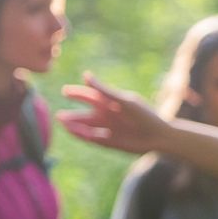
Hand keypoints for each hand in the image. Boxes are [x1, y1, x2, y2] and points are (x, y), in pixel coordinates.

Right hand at [59, 73, 173, 154]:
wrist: (158, 136)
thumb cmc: (144, 115)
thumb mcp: (124, 101)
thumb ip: (104, 91)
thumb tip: (86, 76)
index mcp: (109, 102)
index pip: (89, 96)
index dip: (76, 93)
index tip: (65, 91)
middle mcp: (106, 115)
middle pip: (84, 114)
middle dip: (72, 115)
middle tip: (59, 115)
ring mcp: (106, 129)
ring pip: (85, 127)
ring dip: (74, 126)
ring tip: (63, 124)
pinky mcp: (109, 142)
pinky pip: (92, 138)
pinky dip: (84, 136)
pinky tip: (76, 133)